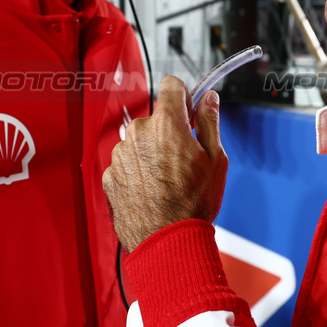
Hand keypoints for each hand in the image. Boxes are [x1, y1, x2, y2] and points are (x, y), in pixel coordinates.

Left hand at [104, 76, 227, 251]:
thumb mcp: (216, 159)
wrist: (166, 241)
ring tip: (168, 181)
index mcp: (166, 124)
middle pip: (155, 118)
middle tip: (185, 158)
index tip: (190, 111)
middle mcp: (138, 133)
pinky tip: (152, 191)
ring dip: (152, 152)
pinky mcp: (110, 175)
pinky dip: (138, 171)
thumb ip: (210, 122)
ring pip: (140, 141)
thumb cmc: (193, 204)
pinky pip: (127, 163)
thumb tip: (209, 99)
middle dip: (169, 131)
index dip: (185, 97)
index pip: (172, 85)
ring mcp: (120, 155)